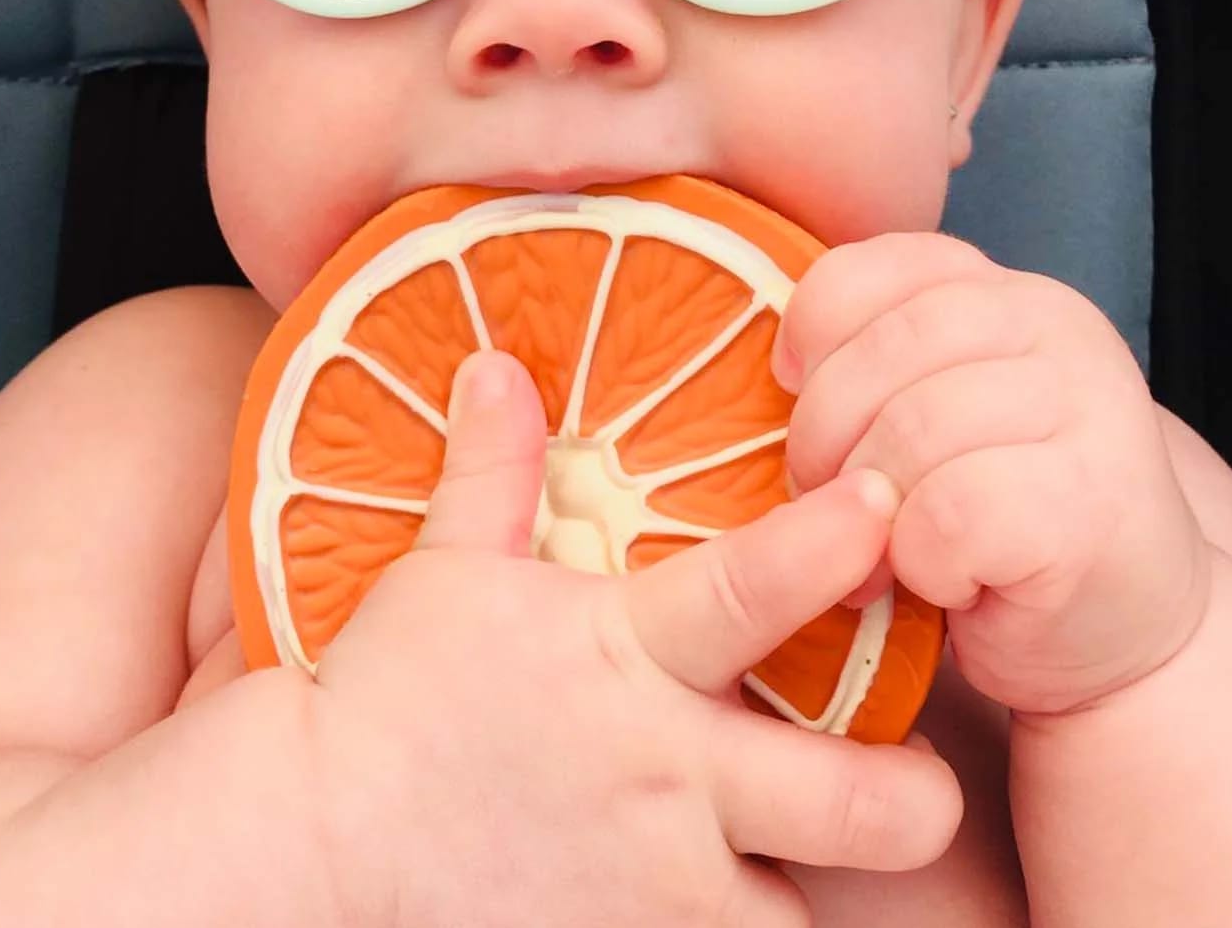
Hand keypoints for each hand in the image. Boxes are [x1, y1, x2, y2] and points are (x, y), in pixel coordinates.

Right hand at [307, 350, 960, 927]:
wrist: (313, 839)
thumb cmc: (386, 692)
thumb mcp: (445, 566)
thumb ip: (494, 465)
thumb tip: (495, 360)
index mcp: (627, 657)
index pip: (756, 589)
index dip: (835, 543)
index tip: (890, 502)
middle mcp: (668, 776)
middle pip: (862, 803)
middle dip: (918, 793)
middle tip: (916, 772)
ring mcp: (657, 888)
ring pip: (812, 914)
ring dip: (819, 881)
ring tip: (805, 852)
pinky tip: (711, 899)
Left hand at [775, 232, 1212, 716]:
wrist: (1124, 634)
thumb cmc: (992, 524)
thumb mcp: (926, 414)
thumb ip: (869, 369)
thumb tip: (771, 373)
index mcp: (1001, 292)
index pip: (862, 270)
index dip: (808, 337)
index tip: (796, 395)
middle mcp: (1056, 327)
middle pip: (879, 352)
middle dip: (821, 440)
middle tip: (827, 507)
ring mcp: (1089, 409)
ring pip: (911, 431)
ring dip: (867, 514)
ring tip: (878, 558)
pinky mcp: (1093, 503)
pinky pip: (950, 514)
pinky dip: (923, 562)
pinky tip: (946, 582)